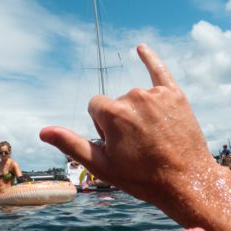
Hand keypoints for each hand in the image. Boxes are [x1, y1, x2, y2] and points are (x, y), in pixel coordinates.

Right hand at [40, 44, 217, 218]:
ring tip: (154, 138)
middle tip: (139, 146)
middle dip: (121, 120)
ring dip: (138, 112)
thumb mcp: (101, 165)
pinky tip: (141, 48)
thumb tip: (43, 131)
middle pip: (115, 102)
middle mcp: (133, 97)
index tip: (118, 144)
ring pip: (134, 96)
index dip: (103, 126)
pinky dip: (150, 60)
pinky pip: (159, 72)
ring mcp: (156, 95)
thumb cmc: (141, 177)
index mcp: (112, 113)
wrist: (187, 182)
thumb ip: (70, 143)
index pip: (95, 106)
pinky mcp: (175, 95)